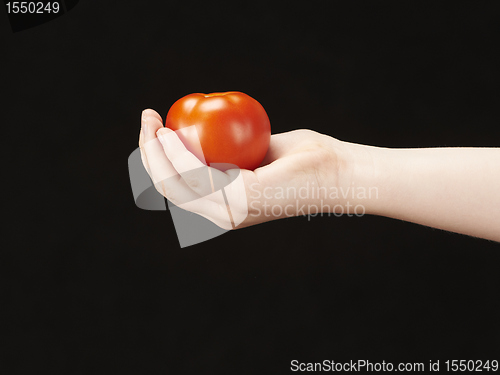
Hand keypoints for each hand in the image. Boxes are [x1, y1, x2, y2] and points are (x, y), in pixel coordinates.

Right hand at [138, 109, 352, 228]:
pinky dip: (178, 153)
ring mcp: (230, 212)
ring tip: (152, 121)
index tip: (153, 127)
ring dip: (154, 152)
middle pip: (169, 188)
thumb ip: (233, 148)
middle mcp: (223, 215)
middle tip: (146, 118)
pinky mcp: (240, 201)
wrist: (341, 172)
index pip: (178, 187)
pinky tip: (172, 132)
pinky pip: (196, 175)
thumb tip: (209, 128)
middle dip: (147, 153)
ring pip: (174, 185)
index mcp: (225, 206)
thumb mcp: (259, 151)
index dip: (156, 159)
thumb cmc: (305, 160)